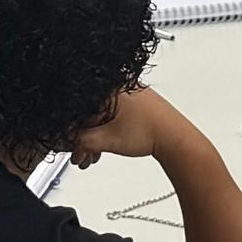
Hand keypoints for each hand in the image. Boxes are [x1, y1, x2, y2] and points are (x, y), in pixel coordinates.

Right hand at [70, 84, 190, 165]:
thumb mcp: (107, 140)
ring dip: (93, 138)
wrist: (176, 139)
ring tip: (92, 156)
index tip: (70, 144)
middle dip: (82, 138)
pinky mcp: (136, 103)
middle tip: (80, 155)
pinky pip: (112, 116)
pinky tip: (104, 147)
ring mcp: (129, 94)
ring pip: (100, 116)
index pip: (79, 108)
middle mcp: (119, 85)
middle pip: (89, 113)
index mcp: (110, 86)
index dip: (71, 130)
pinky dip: (105, 132)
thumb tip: (65, 142)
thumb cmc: (151, 132)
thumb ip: (81, 141)